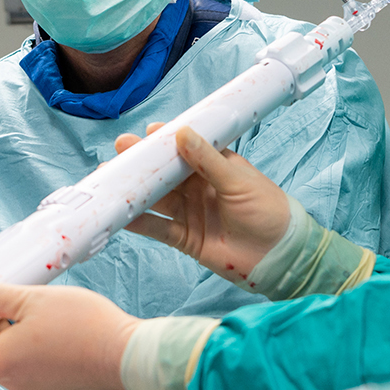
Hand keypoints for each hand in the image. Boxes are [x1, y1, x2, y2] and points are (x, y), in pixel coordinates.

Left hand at [0, 274, 139, 389]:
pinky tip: (32, 317)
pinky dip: (15, 342)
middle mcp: (10, 379)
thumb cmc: (84, 327)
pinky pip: (19, 362)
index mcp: (0, 362)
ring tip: (9, 302)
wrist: (127, 354)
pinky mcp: (47, 381)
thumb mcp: (30, 299)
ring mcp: (30, 383)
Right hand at [116, 125, 290, 285]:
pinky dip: (140, 222)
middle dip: (142, 162)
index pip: (186, 148)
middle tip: (120, 150)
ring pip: (156, 198)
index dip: (165, 140)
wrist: (280, 256)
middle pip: (164, 172)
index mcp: (216, 166)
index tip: (147, 133)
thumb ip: (208, 160)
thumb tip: (181, 133)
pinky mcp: (186, 238)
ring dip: (134, 190)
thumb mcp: (239, 181)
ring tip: (109, 180)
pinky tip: (121, 215)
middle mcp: (199, 187)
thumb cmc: (269, 211)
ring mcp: (190, 212)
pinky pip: (158, 228)